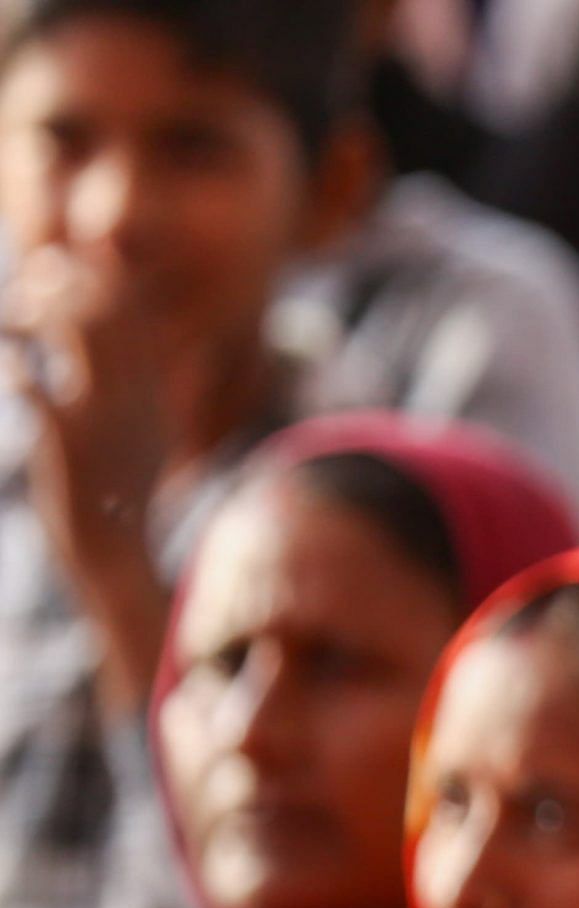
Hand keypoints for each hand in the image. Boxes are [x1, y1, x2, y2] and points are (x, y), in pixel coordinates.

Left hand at [0, 247, 176, 572]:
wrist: (115, 550)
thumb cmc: (119, 489)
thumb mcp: (146, 431)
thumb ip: (138, 384)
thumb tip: (128, 353)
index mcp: (150, 386)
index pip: (133, 305)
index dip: (96, 272)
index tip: (58, 270)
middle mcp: (131, 392)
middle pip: (105, 305)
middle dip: (62, 280)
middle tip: (26, 282)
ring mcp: (101, 414)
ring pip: (72, 332)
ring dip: (32, 311)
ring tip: (10, 319)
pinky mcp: (67, 441)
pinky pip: (34, 388)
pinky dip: (13, 369)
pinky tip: (8, 370)